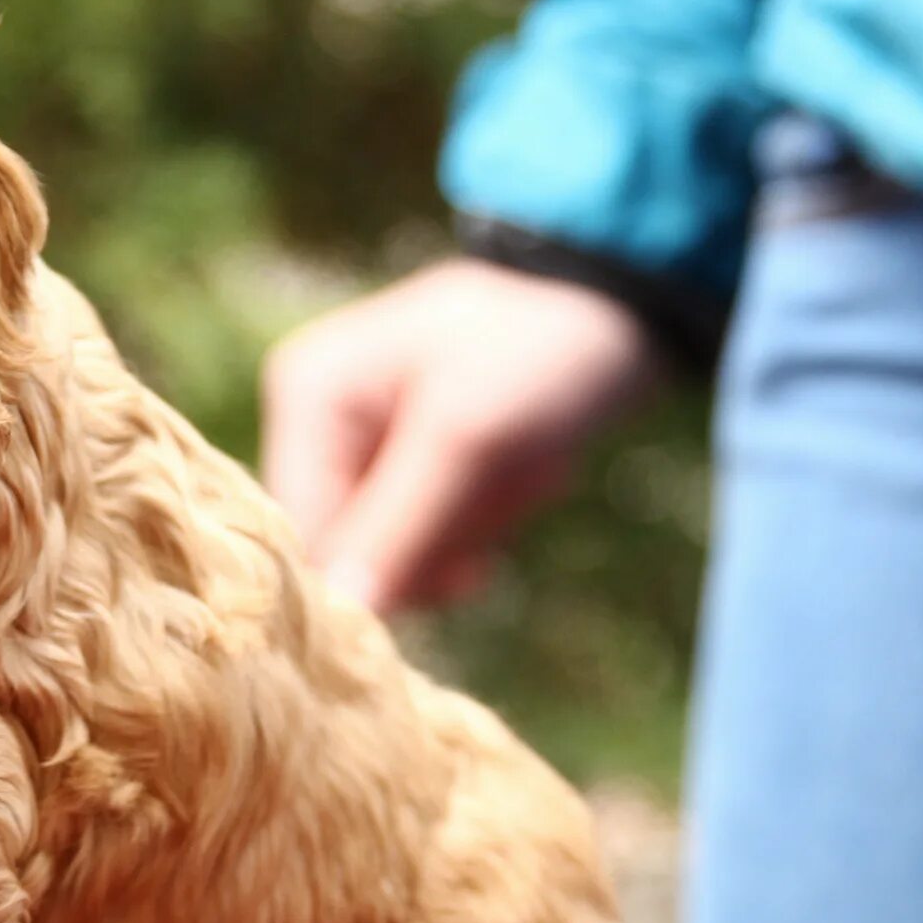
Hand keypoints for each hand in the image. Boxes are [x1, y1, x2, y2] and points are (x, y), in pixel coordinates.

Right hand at [260, 259, 659, 614]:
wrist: (616, 307)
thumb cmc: (539, 351)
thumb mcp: (469, 437)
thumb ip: (398, 526)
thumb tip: (341, 615)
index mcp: (309, 397)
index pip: (306, 532)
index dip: (378, 571)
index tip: (465, 567)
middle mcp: (319, 422)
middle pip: (354, 549)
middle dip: (443, 537)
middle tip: (504, 486)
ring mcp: (365, 443)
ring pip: (400, 550)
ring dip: (476, 527)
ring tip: (524, 468)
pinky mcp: (408, 463)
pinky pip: (430, 534)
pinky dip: (486, 519)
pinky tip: (520, 475)